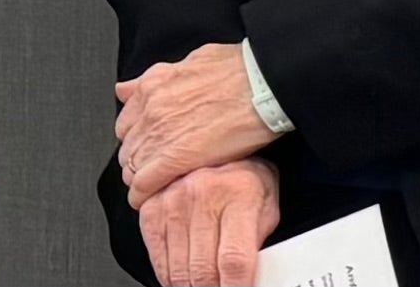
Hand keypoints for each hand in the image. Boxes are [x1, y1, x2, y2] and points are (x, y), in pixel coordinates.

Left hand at [116, 43, 279, 203]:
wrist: (262, 84)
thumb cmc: (238, 71)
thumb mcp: (189, 61)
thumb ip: (154, 77)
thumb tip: (129, 87)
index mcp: (153, 86)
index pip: (126, 122)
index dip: (134, 138)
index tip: (142, 146)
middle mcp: (150, 110)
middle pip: (127, 146)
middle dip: (135, 160)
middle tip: (148, 169)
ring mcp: (159, 134)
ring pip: (132, 166)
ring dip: (138, 178)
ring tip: (151, 187)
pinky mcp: (174, 158)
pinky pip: (144, 182)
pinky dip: (141, 195)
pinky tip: (145, 201)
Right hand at [137, 157, 278, 286]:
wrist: (216, 147)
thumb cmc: (245, 180)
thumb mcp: (267, 209)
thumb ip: (259, 243)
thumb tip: (256, 276)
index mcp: (238, 195)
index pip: (234, 261)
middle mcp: (202, 195)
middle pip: (203, 271)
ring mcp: (172, 201)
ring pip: (179, 270)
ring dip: (190, 285)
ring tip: (204, 283)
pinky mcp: (152, 208)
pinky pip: (156, 258)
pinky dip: (169, 276)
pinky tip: (182, 276)